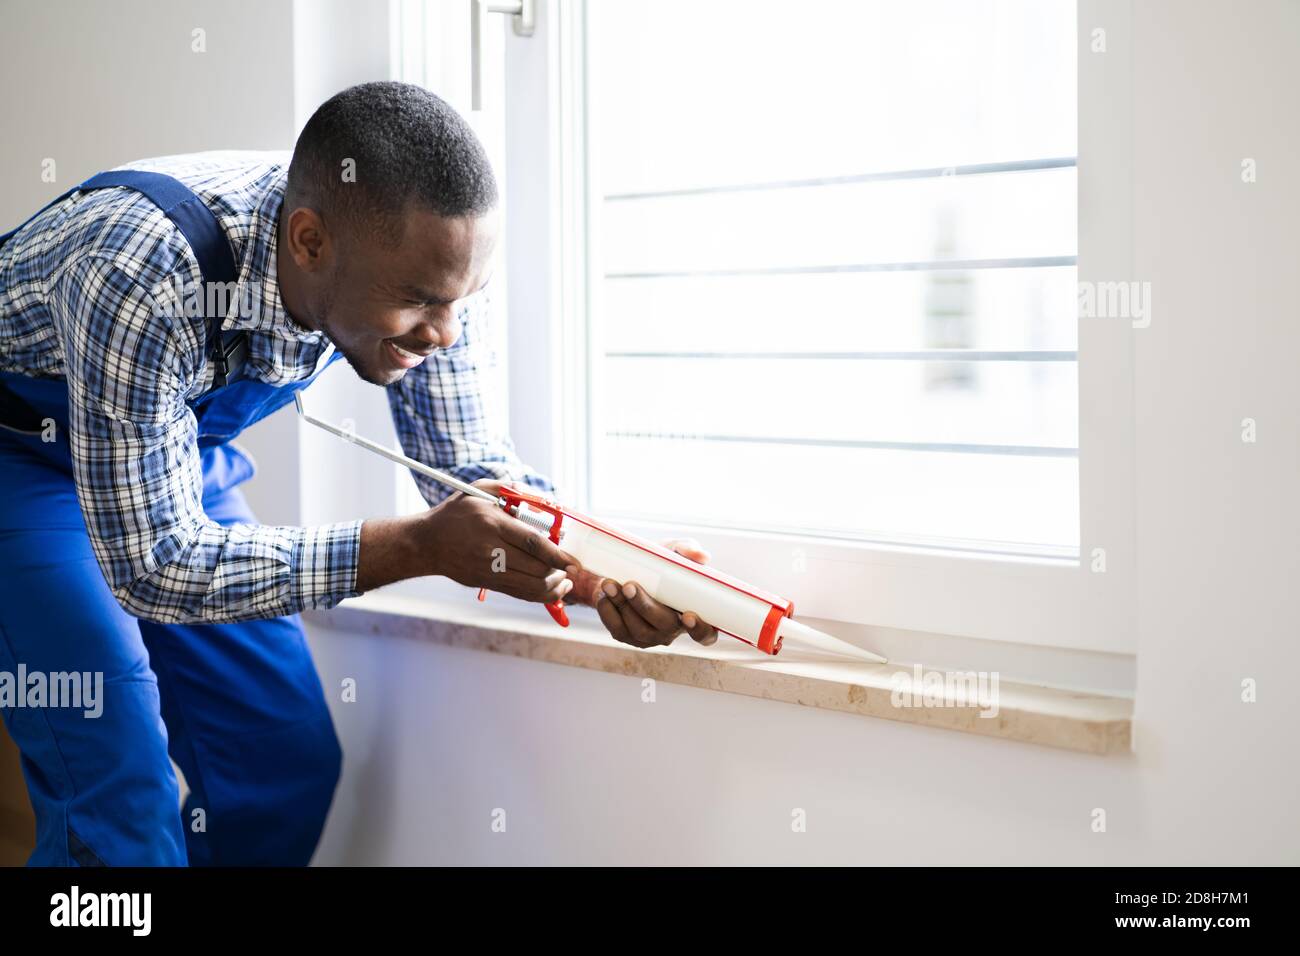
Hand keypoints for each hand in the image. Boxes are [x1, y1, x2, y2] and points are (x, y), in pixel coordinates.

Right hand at [424, 479, 576, 604]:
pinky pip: (519, 594)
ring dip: (553, 587)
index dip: (557, 555)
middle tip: (572, 568)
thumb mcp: (480, 491)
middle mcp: (490, 550)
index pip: (532, 543)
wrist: (426, 543)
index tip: (574, 561)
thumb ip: (511, 489)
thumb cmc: (456, 513)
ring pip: (530, 587)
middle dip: (559, 571)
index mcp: (492, 524)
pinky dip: (540, 595)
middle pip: (535, 568)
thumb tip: (544, 500)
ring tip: (565, 582)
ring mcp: (488, 571)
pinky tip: (552, 589)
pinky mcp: (486, 583)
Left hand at [567, 537, 718, 648]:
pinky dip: (608, 612)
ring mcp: (649, 636)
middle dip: (645, 606)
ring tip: (609, 584)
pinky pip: (617, 630)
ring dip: (622, 606)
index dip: (699, 629)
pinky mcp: (626, 635)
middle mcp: (672, 630)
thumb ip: (688, 550)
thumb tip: (701, 556)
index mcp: (693, 613)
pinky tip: (603, 594)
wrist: (628, 567)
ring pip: (638, 630)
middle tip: (630, 585)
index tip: (688, 615)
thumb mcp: (674, 550)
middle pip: (664, 627)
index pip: (706, 634)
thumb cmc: (660, 562)